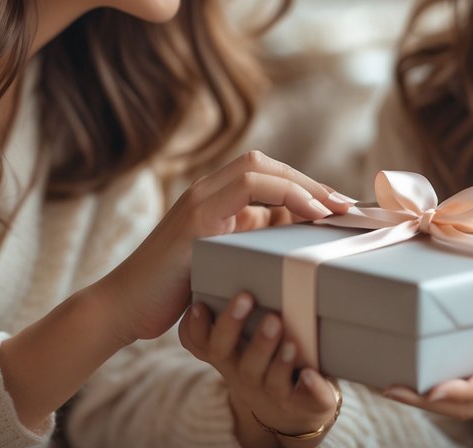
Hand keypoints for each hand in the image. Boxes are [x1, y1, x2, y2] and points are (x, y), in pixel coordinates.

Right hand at [95, 151, 349, 344]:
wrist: (126, 308)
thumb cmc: (176, 291)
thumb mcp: (224, 262)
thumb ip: (252, 243)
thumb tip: (298, 236)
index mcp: (214, 199)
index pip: (267, 174)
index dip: (306, 185)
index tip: (340, 208)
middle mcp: (206, 191)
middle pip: (265, 164)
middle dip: (310, 181)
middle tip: (346, 205)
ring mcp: (198, 200)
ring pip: (257, 168)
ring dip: (301, 184)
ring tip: (333, 208)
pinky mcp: (195, 218)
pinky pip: (246, 188)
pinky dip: (282, 195)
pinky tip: (307, 215)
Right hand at [179, 292, 340, 446]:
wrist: (289, 411)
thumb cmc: (266, 359)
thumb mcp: (246, 340)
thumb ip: (242, 309)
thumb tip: (244, 253)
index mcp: (228, 355)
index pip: (200, 342)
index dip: (196, 326)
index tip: (199, 305)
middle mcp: (243, 373)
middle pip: (227, 353)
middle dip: (232, 325)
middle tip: (246, 297)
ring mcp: (270, 390)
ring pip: (267, 376)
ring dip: (273, 354)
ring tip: (286, 337)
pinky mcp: (301, 401)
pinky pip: (305, 397)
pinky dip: (310, 387)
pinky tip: (311, 374)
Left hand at [384, 278, 472, 445]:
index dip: (455, 391)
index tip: (425, 388)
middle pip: (458, 405)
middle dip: (418, 398)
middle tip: (379, 383)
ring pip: (456, 404)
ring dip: (420, 395)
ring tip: (381, 378)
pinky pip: (464, 395)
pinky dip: (435, 390)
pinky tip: (413, 373)